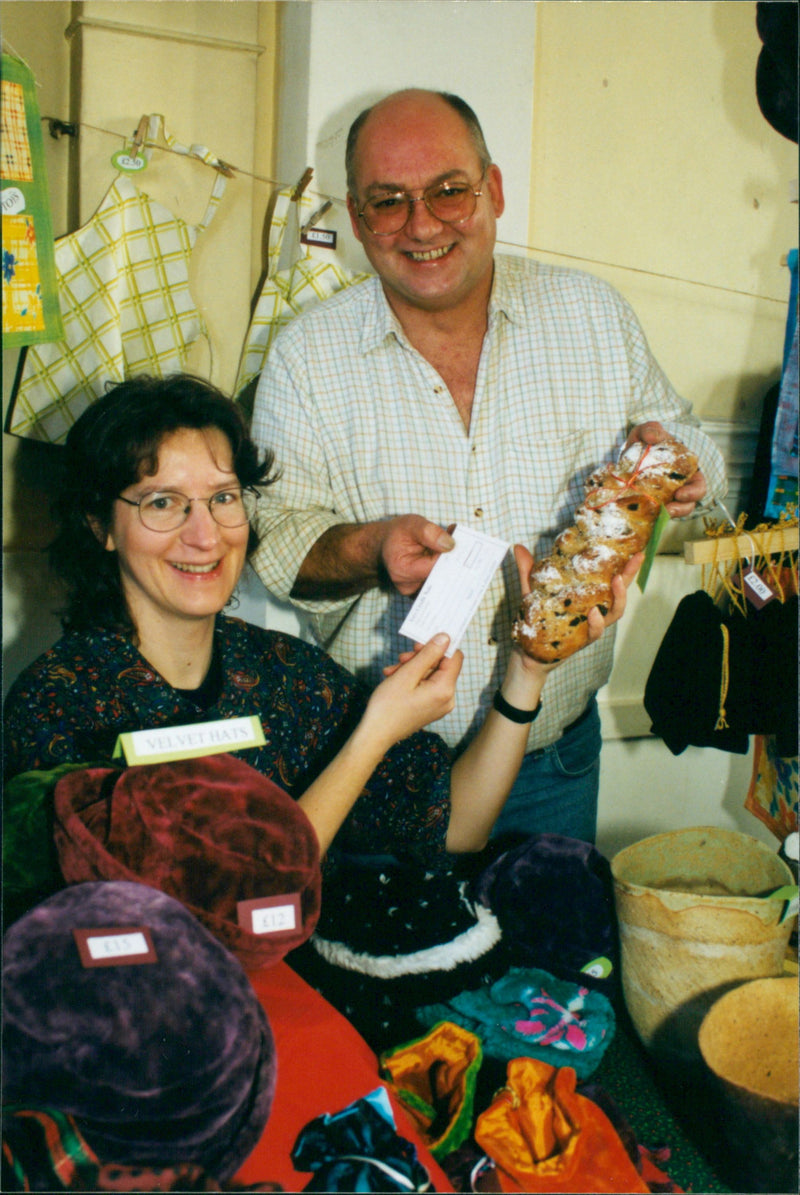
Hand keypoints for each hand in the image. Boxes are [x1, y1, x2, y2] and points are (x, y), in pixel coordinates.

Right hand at [368, 633, 461, 743]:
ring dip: (412, 668)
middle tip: (400, 658)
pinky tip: (395, 678)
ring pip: (431, 675)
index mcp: (445, 690)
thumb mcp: (407, 674)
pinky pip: (427, 686)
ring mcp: (440, 705)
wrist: (376, 735)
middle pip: (441, 666)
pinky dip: (412, 679)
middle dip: (420, 658)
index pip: (455, 657)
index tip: (419, 643)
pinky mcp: (431, 708)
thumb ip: (428, 654)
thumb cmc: (388, 706)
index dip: (439, 646)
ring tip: (392, 670)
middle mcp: (448, 699)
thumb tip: (446, 637)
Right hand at [379, 516, 454, 595]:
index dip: (450, 556)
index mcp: (402, 570)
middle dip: (454, 563)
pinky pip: (441, 584)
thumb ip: (429, 532)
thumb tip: (450, 545)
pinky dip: (448, 572)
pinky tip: (450, 559)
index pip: (434, 567)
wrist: (388, 544)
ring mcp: (416, 592)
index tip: (461, 544)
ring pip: (444, 583)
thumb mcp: (412, 524)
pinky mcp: (423, 592)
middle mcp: (408, 586)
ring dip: (452, 567)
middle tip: (464, 547)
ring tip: (454, 550)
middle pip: (441, 579)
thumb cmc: (399, 534)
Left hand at [510, 542, 639, 665]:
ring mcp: (590, 625)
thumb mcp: (531, 592)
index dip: (624, 565)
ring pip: (614, 612)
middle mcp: (594, 609)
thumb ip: (527, 571)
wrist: (527, 653)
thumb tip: (517, 547)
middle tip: (635, 558)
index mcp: (588, 595)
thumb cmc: (536, 620)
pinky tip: (594, 613)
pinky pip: (595, 632)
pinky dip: (596, 623)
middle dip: (630, 575)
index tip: (635, 548)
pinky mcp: (582, 640)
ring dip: (619, 597)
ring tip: (617, 581)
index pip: (610, 578)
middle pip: (619, 592)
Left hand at [625, 421, 706, 516]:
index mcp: (686, 471)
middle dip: (681, 508)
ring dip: (666, 515)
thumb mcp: (649, 431)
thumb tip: (651, 436)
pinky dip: (651, 517)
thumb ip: (651, 429)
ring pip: (674, 512)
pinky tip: (642, 516)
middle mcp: (680, 487)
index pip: (698, 486)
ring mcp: (666, 497)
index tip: (680, 494)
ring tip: (656, 515)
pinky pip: (656, 515)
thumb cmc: (647, 442)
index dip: (692, 493)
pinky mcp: (652, 504)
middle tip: (668, 509)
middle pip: (688, 504)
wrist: (632, 452)